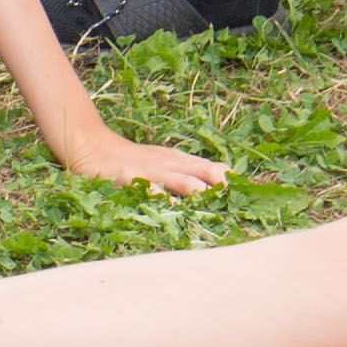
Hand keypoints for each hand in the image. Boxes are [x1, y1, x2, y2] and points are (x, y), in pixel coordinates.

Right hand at [71, 135, 227, 199]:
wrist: (92, 144)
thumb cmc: (135, 160)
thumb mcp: (166, 162)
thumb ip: (191, 172)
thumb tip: (225, 186)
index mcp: (181, 161)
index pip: (215, 169)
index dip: (233, 182)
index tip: (254, 197)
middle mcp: (170, 164)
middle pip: (203, 171)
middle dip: (221, 185)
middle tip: (237, 200)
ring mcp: (148, 169)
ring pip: (177, 178)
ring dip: (194, 188)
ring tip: (208, 198)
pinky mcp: (125, 175)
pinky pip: (142, 184)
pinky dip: (154, 193)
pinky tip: (163, 202)